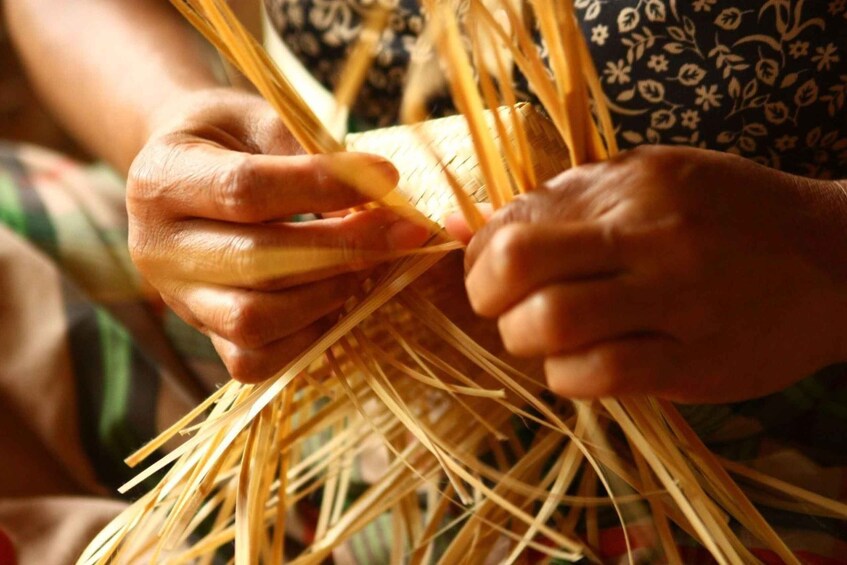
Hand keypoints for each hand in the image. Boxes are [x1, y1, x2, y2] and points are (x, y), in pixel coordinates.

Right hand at [129, 88, 428, 382]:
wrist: (181, 175)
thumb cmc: (227, 139)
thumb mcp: (257, 119)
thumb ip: (306, 151)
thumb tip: (374, 197)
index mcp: (162, 179)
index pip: (246, 190)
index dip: (323, 186)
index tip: (387, 176)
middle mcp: (158, 248)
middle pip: (256, 262)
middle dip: (343, 248)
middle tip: (402, 232)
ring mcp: (177, 300)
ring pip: (254, 320)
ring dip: (329, 294)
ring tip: (372, 264)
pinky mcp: (202, 334)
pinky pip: (254, 359)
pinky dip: (307, 336)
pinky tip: (338, 300)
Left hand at [447, 146, 846, 402]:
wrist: (839, 259)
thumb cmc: (731, 217)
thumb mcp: (653, 179)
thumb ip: (566, 201)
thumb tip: (468, 229)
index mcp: (629, 185)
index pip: (513, 221)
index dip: (479, 258)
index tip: (491, 276)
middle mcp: (647, 234)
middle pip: (516, 264)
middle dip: (486, 297)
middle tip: (502, 309)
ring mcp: (674, 298)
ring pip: (551, 324)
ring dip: (525, 342)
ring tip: (545, 340)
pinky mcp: (694, 361)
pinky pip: (599, 375)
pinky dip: (567, 376)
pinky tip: (581, 366)